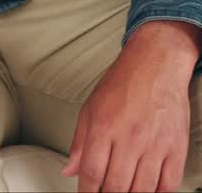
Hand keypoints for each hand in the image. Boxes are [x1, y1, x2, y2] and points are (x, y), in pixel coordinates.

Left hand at [62, 21, 199, 191]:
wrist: (155, 65)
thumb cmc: (121, 84)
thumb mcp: (90, 109)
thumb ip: (79, 143)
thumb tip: (69, 170)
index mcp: (104, 128)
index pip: (92, 173)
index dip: (87, 192)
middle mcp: (130, 139)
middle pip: (116, 185)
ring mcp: (155, 145)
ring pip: (142, 189)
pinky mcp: (176, 148)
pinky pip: (168, 183)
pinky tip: (147, 192)